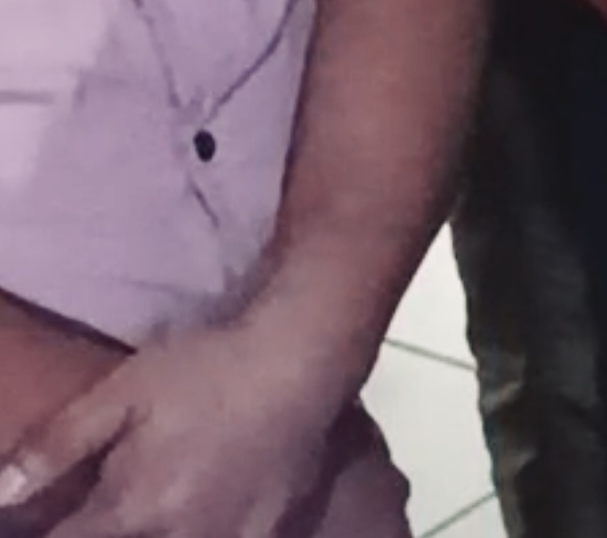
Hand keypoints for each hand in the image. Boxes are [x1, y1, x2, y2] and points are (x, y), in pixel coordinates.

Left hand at [0, 318, 359, 537]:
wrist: (304, 358)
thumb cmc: (206, 368)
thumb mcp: (122, 392)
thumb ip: (57, 445)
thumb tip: (1, 493)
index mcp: (132, 510)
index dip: (44, 536)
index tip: (46, 523)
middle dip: (104, 533)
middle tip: (111, 511)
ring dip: (155, 534)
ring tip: (154, 510)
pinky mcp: (269, 533)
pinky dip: (208, 533)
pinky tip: (205, 517)